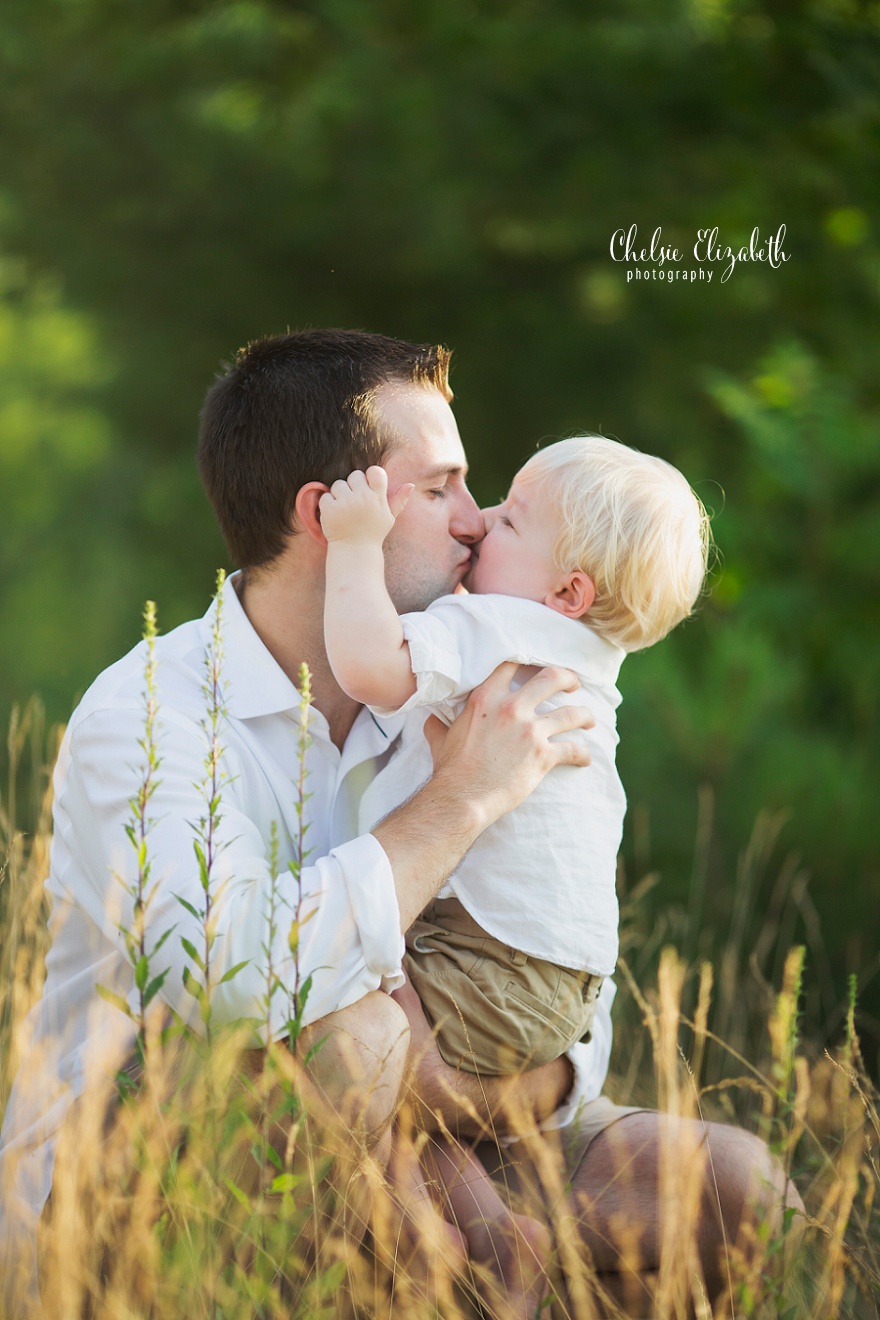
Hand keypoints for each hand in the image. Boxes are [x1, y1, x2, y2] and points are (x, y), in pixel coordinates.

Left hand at [319, 465, 413, 544]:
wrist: (354, 551)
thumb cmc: (373, 533)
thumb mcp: (389, 518)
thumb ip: (398, 500)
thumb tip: (411, 485)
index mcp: (378, 498)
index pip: (375, 471)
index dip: (370, 476)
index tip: (368, 487)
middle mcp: (363, 498)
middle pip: (355, 475)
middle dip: (353, 486)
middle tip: (355, 503)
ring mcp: (346, 503)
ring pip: (338, 484)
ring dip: (339, 494)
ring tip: (345, 510)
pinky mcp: (330, 509)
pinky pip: (326, 496)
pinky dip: (328, 504)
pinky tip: (336, 515)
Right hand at [423, 662, 593, 831]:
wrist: (462, 798)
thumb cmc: (451, 770)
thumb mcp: (440, 738)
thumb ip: (439, 723)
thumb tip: (431, 719)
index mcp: (487, 697)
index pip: (512, 664)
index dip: (528, 660)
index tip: (537, 665)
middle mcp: (512, 708)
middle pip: (552, 678)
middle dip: (568, 679)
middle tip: (573, 685)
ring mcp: (531, 731)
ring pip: (572, 713)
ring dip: (585, 716)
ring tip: (589, 721)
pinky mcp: (544, 755)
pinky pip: (573, 750)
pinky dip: (583, 755)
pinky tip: (585, 759)